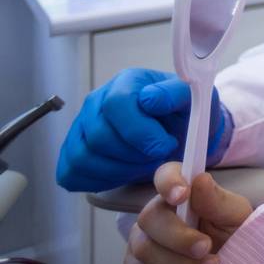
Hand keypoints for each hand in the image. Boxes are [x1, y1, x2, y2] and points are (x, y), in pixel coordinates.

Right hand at [55, 68, 229, 191]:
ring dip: (120, 170)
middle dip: (134, 156)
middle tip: (158, 158)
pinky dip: (101, 181)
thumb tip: (150, 99)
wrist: (177, 133)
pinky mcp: (72, 153)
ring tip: (145, 164)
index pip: (116, 104)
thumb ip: (175, 94)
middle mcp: (96, 102)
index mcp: (125, 82)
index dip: (141, 132)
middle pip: (99, 137)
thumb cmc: (182, 114)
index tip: (165, 145)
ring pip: (84, 158)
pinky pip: (73, 174)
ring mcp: (80, 128)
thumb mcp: (191, 99)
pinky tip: (126, 173)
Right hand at [124, 161, 252, 263]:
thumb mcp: (235, 215)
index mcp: (181, 190)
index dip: (169, 183)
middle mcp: (155, 212)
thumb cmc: (230, 232)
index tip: (183, 195)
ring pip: (143, 250)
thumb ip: (217, 200)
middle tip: (206, 248)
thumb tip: (200, 179)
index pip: (165, 175)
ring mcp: (142, 240)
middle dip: (179, 238)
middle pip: (149, 219)